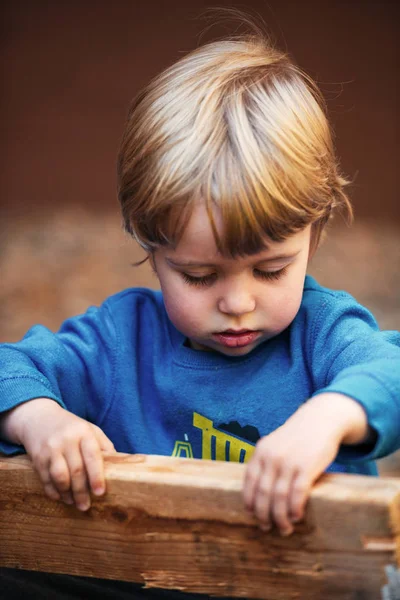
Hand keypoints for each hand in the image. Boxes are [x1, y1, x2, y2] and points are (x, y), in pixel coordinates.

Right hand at [2, 398, 114, 509]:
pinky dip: (53, 491)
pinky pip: (45, 479)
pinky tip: (60, 497)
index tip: (100, 492)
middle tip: (86, 506)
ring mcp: (51, 448)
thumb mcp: (90, 429)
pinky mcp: (37, 457)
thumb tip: (117, 466)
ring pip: (60, 477)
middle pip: (76, 470)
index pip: (92, 456)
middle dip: (81, 492)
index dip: (96, 476)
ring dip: (67, 493)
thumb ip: (103, 445)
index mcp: (84, 432)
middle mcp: (67, 440)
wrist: (39, 417)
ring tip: (73, 502)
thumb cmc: (71, 427)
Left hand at [243, 393, 368, 535]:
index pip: (249, 480)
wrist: (321, 419)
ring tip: (284, 528)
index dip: (249, 500)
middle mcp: (272, 456)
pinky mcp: (307, 466)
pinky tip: (297, 517)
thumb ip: (266, 461)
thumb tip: (260, 490)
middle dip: (263, 514)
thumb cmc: (298, 436)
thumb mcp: (276, 443)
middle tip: (267, 528)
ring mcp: (289, 461)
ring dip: (280, 517)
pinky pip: (297, 494)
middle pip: (262, 493)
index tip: (251, 514)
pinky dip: (295, 509)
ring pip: (278, 497)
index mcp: (261, 451)